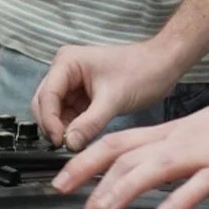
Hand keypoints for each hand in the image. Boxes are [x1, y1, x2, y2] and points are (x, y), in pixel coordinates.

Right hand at [32, 40, 183, 149]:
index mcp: (68, 62)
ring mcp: (72, 82)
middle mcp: (65, 69)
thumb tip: (69, 144)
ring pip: (55, 112)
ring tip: (77, 142)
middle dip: (53, 125)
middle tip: (66, 145)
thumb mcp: (114, 99)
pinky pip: (68, 115)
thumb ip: (89, 123)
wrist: (163, 66)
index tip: (60, 142)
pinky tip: (82, 137)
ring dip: (63, 128)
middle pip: (44, 103)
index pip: (47, 96)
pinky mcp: (82, 94)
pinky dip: (72, 127)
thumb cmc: (143, 70)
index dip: (50, 121)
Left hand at [51, 53, 208, 208]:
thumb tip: (166, 183)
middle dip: (92, 183)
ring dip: (123, 191)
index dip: (86, 162)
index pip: (120, 143)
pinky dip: (182, 197)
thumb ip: (189, 156)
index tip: (62, 183)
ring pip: (155, 167)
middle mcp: (186, 138)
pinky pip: (204, 180)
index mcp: (179, 132)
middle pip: (126, 155)